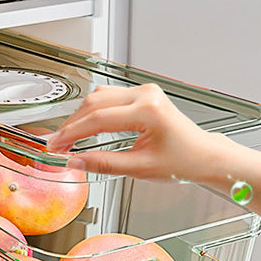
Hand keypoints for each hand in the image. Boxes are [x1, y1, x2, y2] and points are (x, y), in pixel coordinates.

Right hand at [48, 83, 225, 182]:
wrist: (203, 156)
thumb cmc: (183, 161)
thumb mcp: (140, 169)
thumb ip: (103, 164)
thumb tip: (75, 162)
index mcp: (148, 111)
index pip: (98, 119)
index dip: (72, 133)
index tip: (57, 146)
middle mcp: (146, 95)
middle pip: (94, 103)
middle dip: (72, 125)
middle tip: (58, 144)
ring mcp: (144, 91)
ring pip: (98, 97)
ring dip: (80, 116)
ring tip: (68, 137)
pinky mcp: (142, 94)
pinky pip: (108, 97)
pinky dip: (92, 112)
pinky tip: (84, 126)